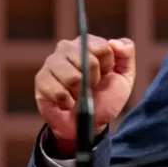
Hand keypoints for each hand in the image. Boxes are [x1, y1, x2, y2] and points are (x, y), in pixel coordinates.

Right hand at [34, 35, 135, 155]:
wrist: (89, 124)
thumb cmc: (106, 97)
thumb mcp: (125, 77)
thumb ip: (126, 54)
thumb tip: (114, 42)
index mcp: (87, 43)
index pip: (102, 46)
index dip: (107, 66)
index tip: (105, 75)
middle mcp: (67, 48)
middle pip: (87, 60)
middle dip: (94, 81)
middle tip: (91, 87)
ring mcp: (52, 62)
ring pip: (72, 76)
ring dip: (80, 93)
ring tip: (78, 96)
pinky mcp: (41, 80)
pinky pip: (58, 91)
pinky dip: (67, 102)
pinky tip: (68, 103)